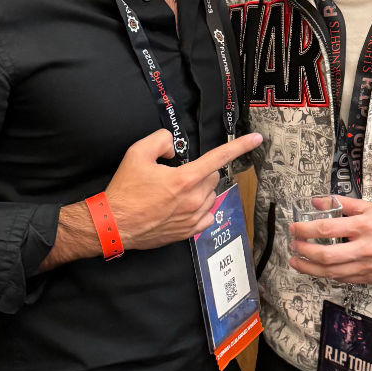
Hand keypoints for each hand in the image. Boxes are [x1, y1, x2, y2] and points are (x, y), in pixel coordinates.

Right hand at [40, 129, 262, 268]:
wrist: (114, 224)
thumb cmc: (125, 190)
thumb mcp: (136, 154)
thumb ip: (159, 140)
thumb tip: (173, 145)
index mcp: (184, 179)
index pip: (219, 158)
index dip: (240, 145)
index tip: (257, 138)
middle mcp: (193, 199)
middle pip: (213, 177)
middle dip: (201, 171)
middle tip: (178, 174)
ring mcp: (192, 218)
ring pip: (210, 195)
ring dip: (200, 190)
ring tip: (175, 192)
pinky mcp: (188, 232)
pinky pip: (207, 215)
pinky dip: (200, 208)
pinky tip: (183, 206)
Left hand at [288, 196, 371, 283]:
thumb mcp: (370, 207)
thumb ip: (342, 204)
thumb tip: (317, 202)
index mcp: (364, 226)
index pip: (326, 229)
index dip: (305, 230)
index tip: (294, 228)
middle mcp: (364, 248)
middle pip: (325, 256)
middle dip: (303, 252)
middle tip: (293, 246)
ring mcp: (367, 267)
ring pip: (330, 272)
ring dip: (309, 268)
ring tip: (297, 262)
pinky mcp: (369, 279)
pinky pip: (342, 279)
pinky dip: (327, 274)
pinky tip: (318, 269)